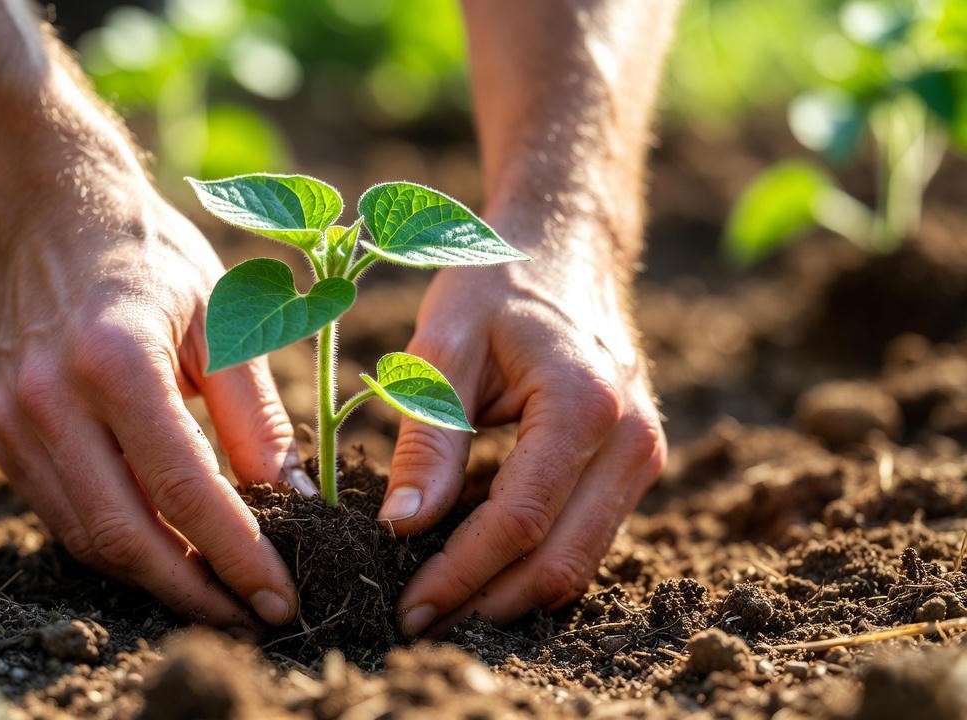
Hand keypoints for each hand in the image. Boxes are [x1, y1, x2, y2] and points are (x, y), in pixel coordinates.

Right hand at [0, 148, 299, 629]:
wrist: (48, 216)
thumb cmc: (149, 257)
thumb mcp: (223, 316)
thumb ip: (255, 414)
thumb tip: (294, 501)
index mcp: (115, 363)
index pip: (184, 489)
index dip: (236, 555)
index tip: (279, 597)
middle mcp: (52, 401)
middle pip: (126, 534)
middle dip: (195, 590)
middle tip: (252, 617)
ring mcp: (16, 424)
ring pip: (89, 538)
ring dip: (156, 579)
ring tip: (217, 596)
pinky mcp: (3, 437)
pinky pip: (64, 516)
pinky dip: (117, 546)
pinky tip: (165, 554)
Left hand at [378, 209, 665, 636]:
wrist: (566, 247)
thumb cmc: (497, 284)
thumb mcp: (443, 345)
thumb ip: (426, 436)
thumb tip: (401, 526)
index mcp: (583, 404)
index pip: (519, 520)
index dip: (460, 574)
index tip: (408, 608)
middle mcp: (632, 439)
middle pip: (561, 558)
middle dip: (486, 602)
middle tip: (418, 623)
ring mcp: (645, 455)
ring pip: (580, 559)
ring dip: (511, 591)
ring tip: (441, 603)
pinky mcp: (636, 465)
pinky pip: (587, 535)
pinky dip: (533, 561)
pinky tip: (477, 562)